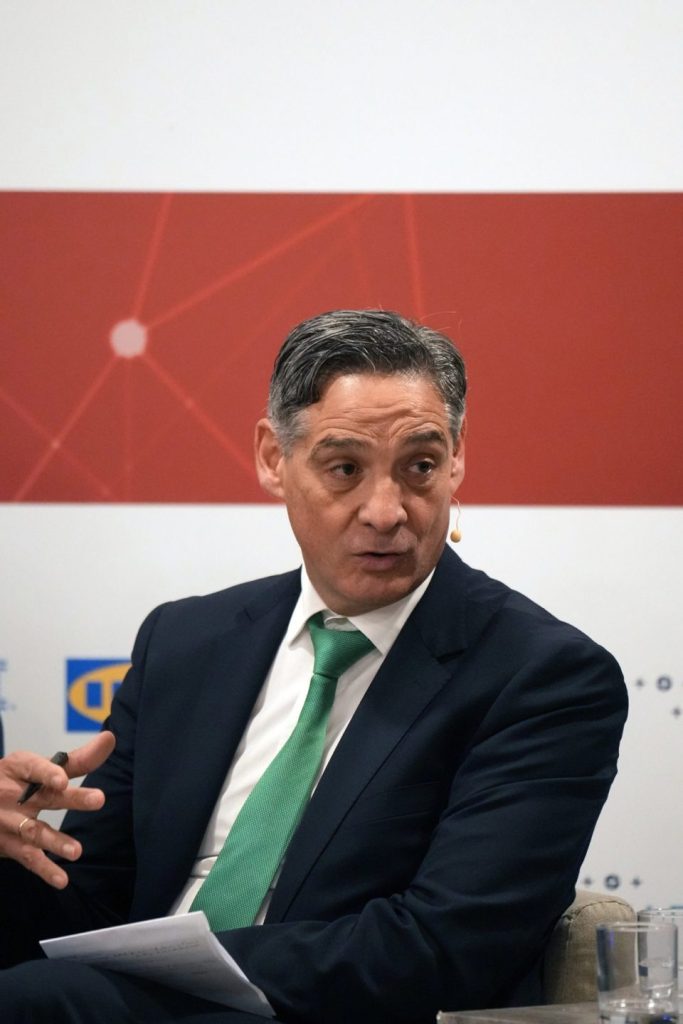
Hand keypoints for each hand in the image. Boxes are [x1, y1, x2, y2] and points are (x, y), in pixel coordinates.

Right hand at [0, 730, 115, 888]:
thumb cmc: (14, 781)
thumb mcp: (39, 766)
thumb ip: (78, 759)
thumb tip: (111, 738)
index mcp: (19, 768)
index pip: (35, 767)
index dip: (48, 773)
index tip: (63, 779)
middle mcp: (13, 794)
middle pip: (44, 796)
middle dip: (71, 798)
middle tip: (99, 799)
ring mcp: (8, 822)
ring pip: (33, 831)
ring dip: (55, 841)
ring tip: (77, 851)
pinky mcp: (8, 845)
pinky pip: (27, 858)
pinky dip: (44, 869)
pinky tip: (62, 880)